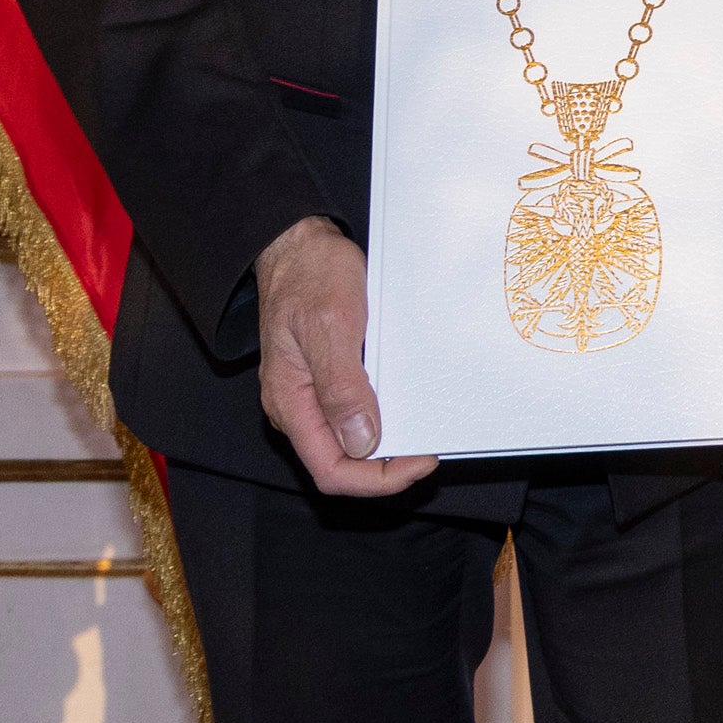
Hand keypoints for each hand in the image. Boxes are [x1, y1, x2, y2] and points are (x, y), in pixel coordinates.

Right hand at [255, 215, 436, 496]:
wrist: (298, 243)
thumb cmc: (310, 275)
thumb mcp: (331, 325)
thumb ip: (341, 386)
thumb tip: (361, 441)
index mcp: (291, 402)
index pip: (331, 470)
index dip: (378, 479)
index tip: (420, 460)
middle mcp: (299, 406)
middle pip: (344, 461)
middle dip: (389, 463)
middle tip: (432, 444)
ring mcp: (312, 393)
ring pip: (352, 438)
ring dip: (390, 439)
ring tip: (426, 424)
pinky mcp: (329, 375)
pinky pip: (356, 408)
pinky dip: (386, 412)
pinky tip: (410, 400)